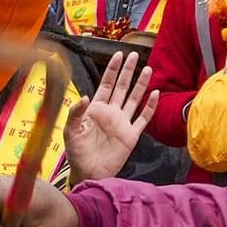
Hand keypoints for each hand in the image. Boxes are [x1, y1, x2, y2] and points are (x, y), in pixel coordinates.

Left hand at [63, 57, 155, 184]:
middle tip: (133, 55)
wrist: (89, 172)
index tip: (118, 54)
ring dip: (141, 85)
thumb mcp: (71, 131)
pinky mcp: (131, 135)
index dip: (112, 69)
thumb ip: (76, 113)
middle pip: (122, 87)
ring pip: (134, 99)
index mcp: (96, 109)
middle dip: (127, 71)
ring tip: (148, 69)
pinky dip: (150, 107)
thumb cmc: (77, 152)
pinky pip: (143, 118)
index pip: (106, 84)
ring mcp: (122, 123)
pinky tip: (155, 94)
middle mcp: (111, 112)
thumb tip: (85, 96)